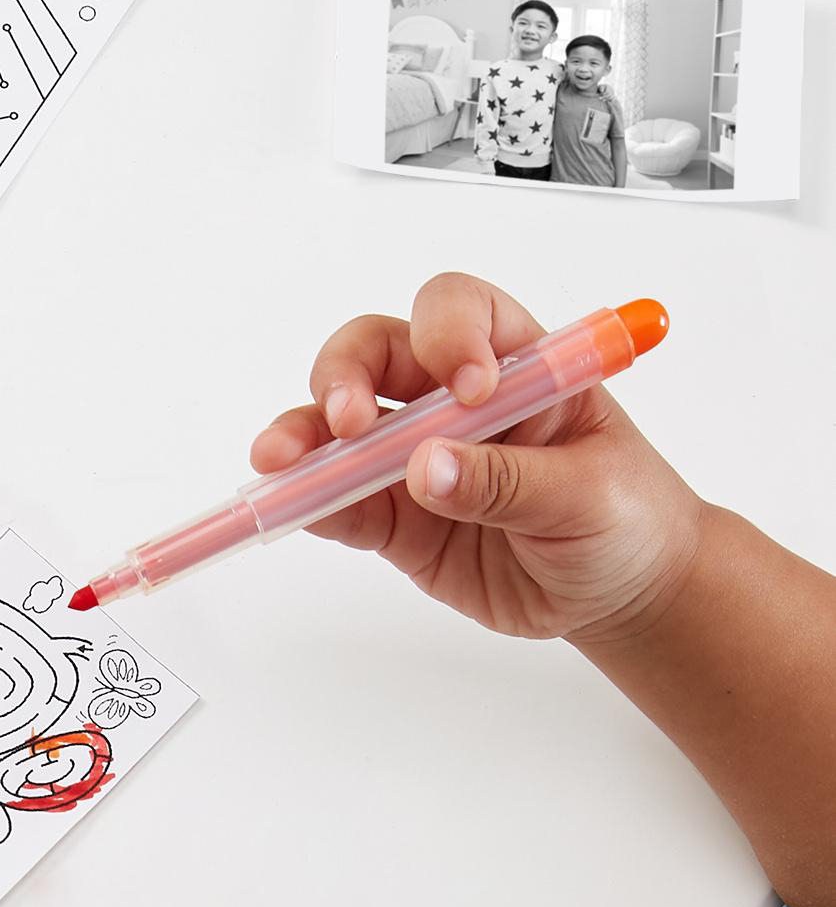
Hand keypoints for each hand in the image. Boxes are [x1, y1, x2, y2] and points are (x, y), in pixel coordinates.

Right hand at [249, 270, 705, 642]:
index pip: (462, 313)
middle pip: (376, 354)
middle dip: (346, 376)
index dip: (448, 336)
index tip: (466, 391)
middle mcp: (454, 401)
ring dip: (304, 436)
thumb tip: (425, 469)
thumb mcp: (589, 495)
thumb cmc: (628, 518)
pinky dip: (306, 502)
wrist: (622, 593)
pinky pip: (338, 501)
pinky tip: (289, 506)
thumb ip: (507, 481)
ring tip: (280, 464)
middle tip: (346, 421)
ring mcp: (417, 458)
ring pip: (340, 425)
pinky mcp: (396, 519)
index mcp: (518, 367)